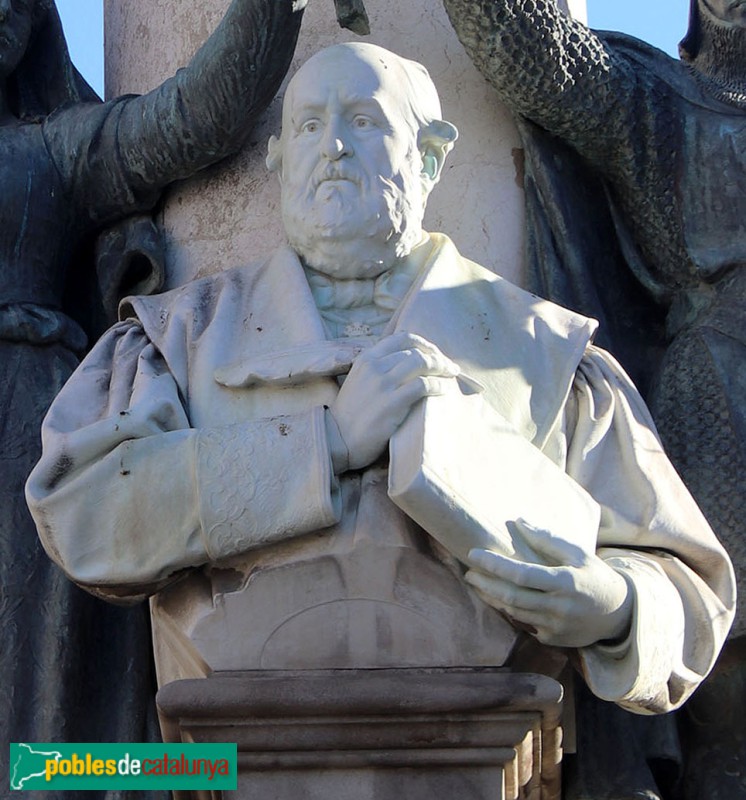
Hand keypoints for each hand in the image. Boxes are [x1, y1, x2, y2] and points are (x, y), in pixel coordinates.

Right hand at [327, 332, 458, 471]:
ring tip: (451, 376)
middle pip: (416, 351)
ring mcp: (382, 384)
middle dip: (438, 357)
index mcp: (366, 358)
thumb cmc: (351, 415)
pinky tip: (443, 390)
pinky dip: (438, 385)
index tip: (436, 353)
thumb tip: (409, 362)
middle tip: (450, 368)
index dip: (424, 343)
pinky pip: (423, 386)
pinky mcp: (391, 403)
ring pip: (421, 364)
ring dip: (442, 368)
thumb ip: (379, 369)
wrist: (338, 440)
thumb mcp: (359, 381)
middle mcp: (374, 366)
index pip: (402, 338)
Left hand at [464, 520, 632, 647]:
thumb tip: (518, 522)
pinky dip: (510, 610)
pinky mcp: (553, 639)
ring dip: (492, 597)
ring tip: (477, 583)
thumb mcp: (577, 554)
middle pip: (512, 597)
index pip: (522, 574)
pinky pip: (524, 623)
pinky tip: (499, 597)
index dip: (495, 565)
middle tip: (469, 572)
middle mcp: (559, 608)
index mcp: (566, 583)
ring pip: (514, 612)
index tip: (474, 554)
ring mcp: (556, 627)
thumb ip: (547, 540)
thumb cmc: (595, 577)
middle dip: (486, 584)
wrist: (619, 614)